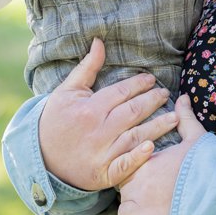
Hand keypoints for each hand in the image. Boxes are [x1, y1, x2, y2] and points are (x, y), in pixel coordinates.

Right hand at [37, 39, 178, 191]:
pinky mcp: (103, 172)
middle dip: (152, 101)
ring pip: (135, 137)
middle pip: (132, 112)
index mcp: (89, 108)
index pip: (120, 92)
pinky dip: (138, 158)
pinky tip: (153, 148)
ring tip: (174, 117)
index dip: (138, 84)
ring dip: (157, 126)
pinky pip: (125, 166)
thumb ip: (86, 67)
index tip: (151, 79)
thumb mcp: (66, 91)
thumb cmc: (55, 120)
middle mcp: (98, 130)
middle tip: (165, 93)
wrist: (40, 157)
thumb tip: (99, 42)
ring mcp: (101, 153)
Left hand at [116, 95, 205, 214]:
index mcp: (142, 162)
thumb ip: (184, 118)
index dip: (137, 176)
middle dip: (135, 196)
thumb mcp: (197, 139)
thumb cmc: (211, 168)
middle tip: (158, 199)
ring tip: (158, 214)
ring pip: (123, 213)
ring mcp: (138, 209)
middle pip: (124, 192)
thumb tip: (182, 98)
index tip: (154, 182)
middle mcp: (135, 184)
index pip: (125, 167)